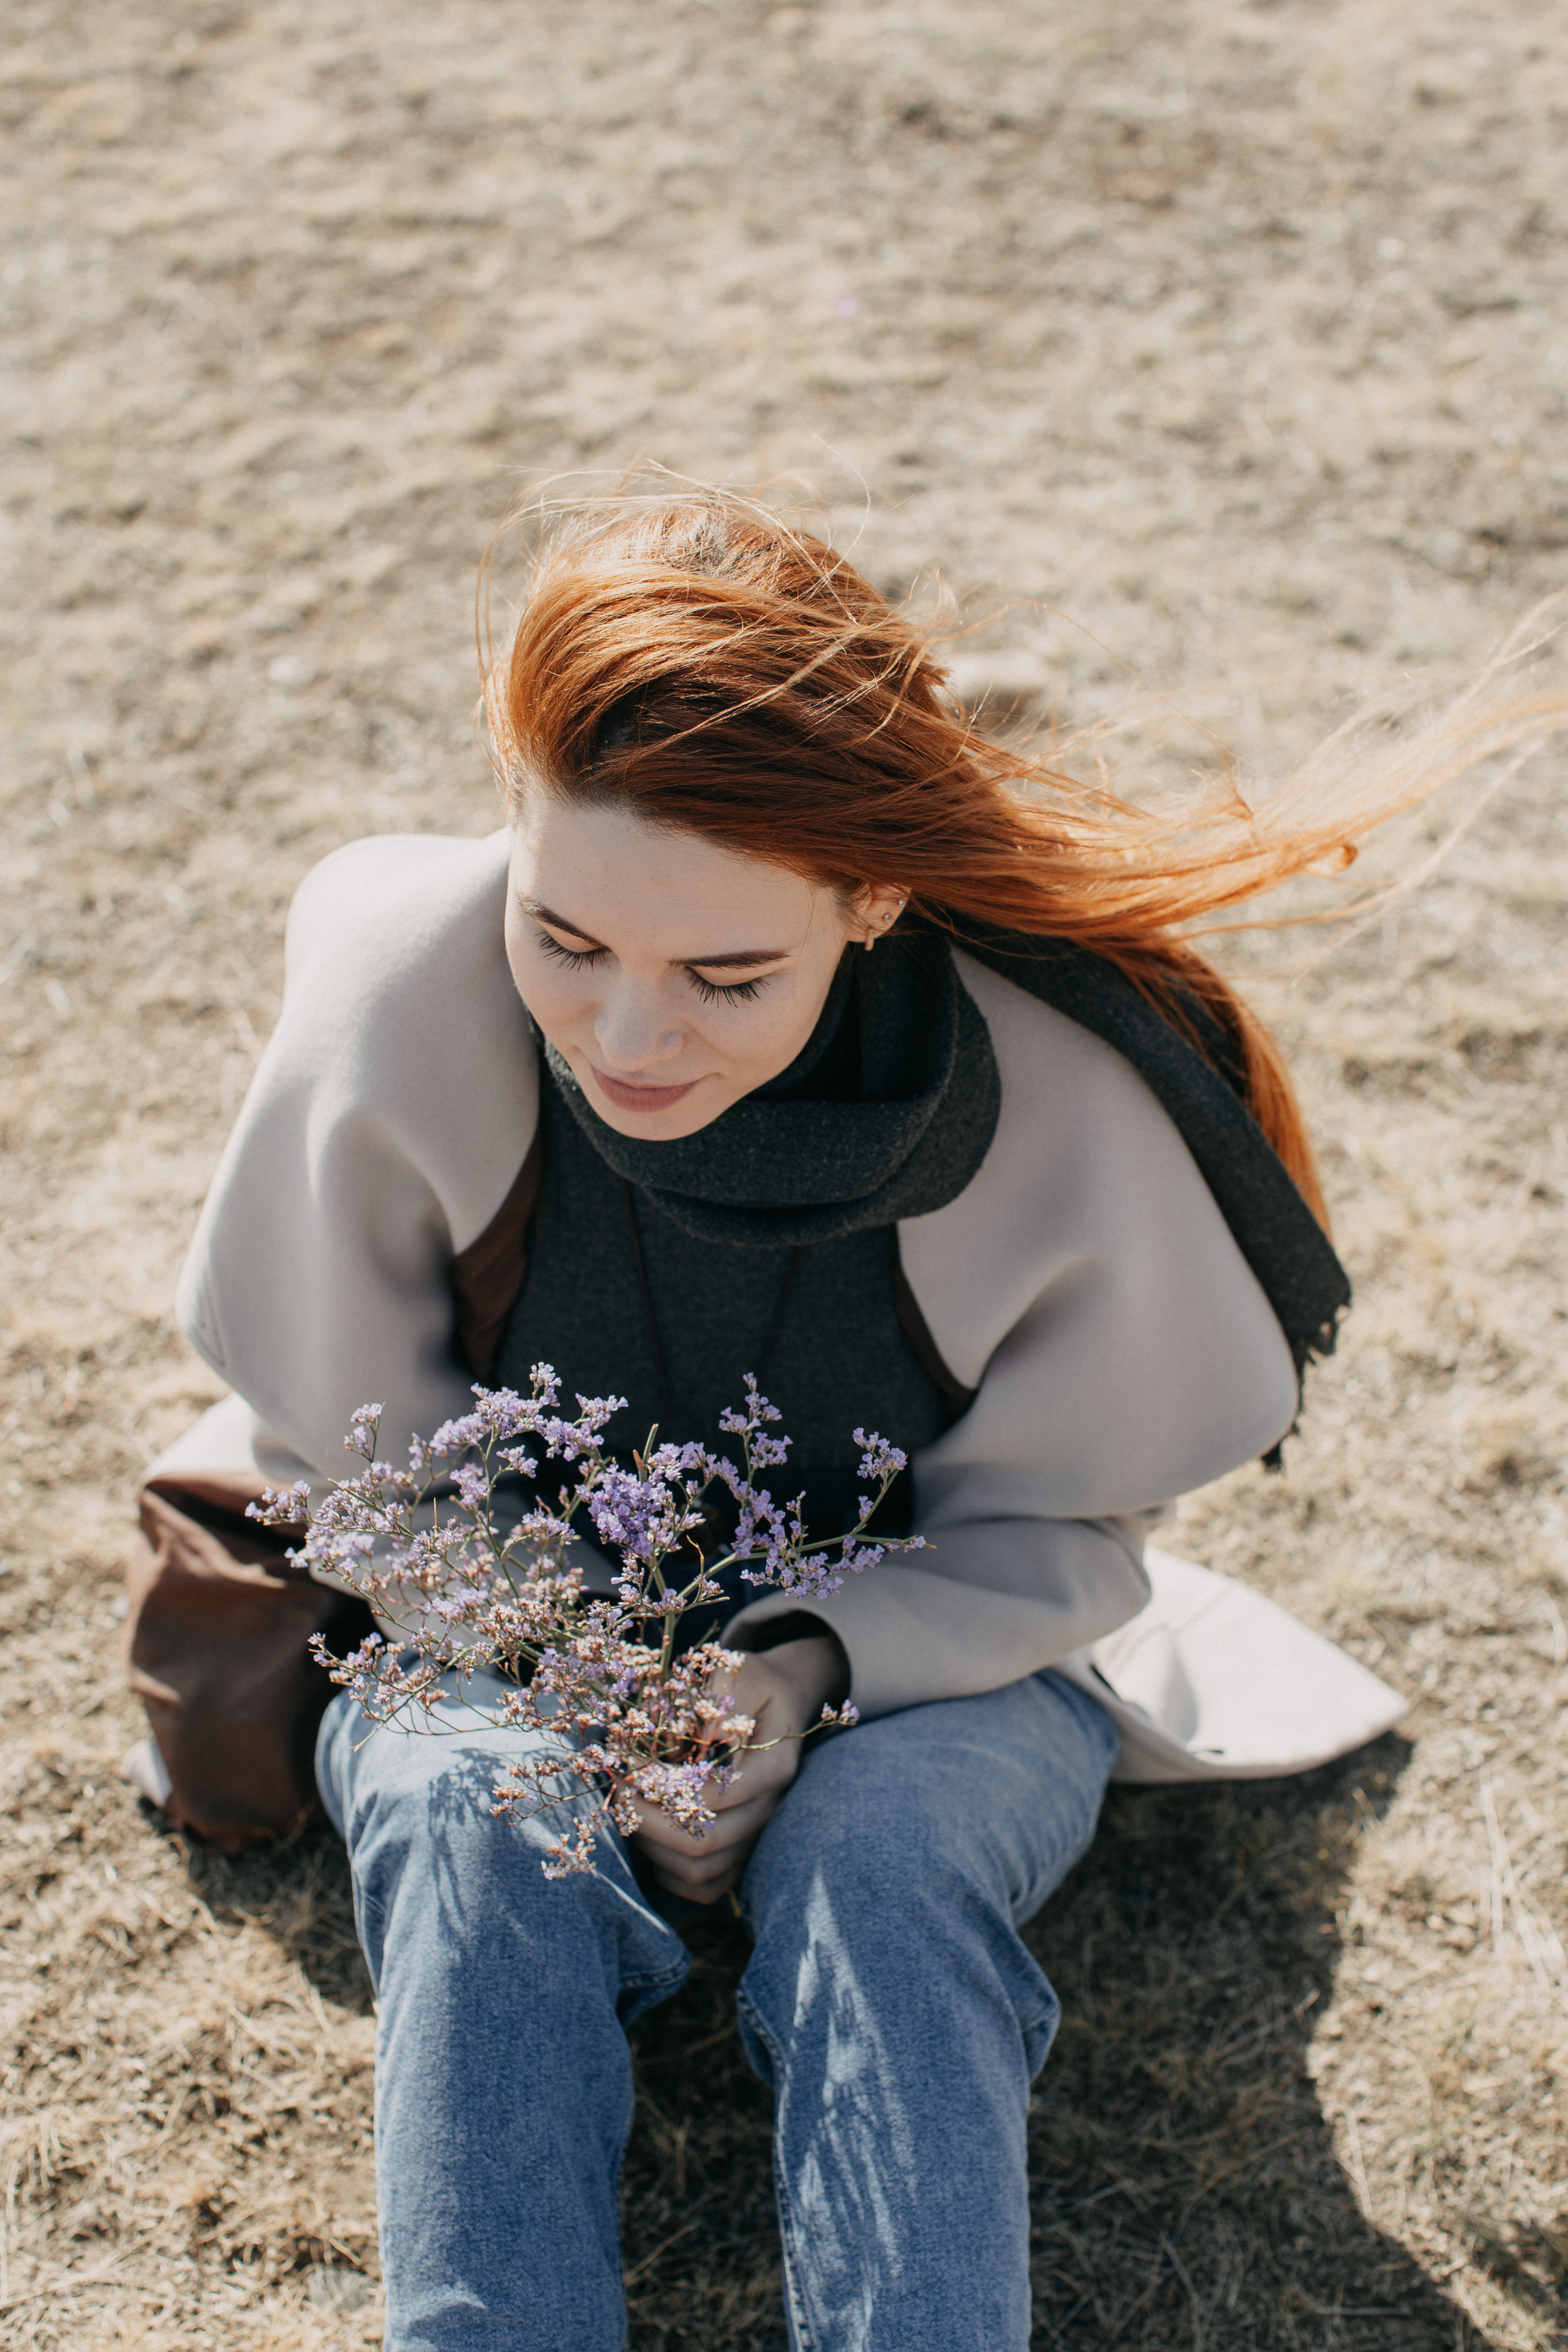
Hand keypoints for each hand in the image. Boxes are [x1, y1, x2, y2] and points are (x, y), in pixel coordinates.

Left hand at [630, 1633, 848, 1904]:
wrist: (778, 1700)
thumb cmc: (751, 1683)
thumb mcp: (738, 1670)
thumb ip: (716, 1699)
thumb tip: (692, 1738)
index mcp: (775, 1767)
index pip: (718, 1795)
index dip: (668, 1789)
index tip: (633, 1768)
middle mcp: (770, 1809)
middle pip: (708, 1841)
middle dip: (651, 1821)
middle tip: (620, 1792)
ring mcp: (756, 1834)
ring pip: (703, 1870)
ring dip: (655, 1848)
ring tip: (631, 1812)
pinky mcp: (742, 1849)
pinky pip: (707, 1886)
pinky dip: (671, 1875)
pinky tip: (651, 1840)